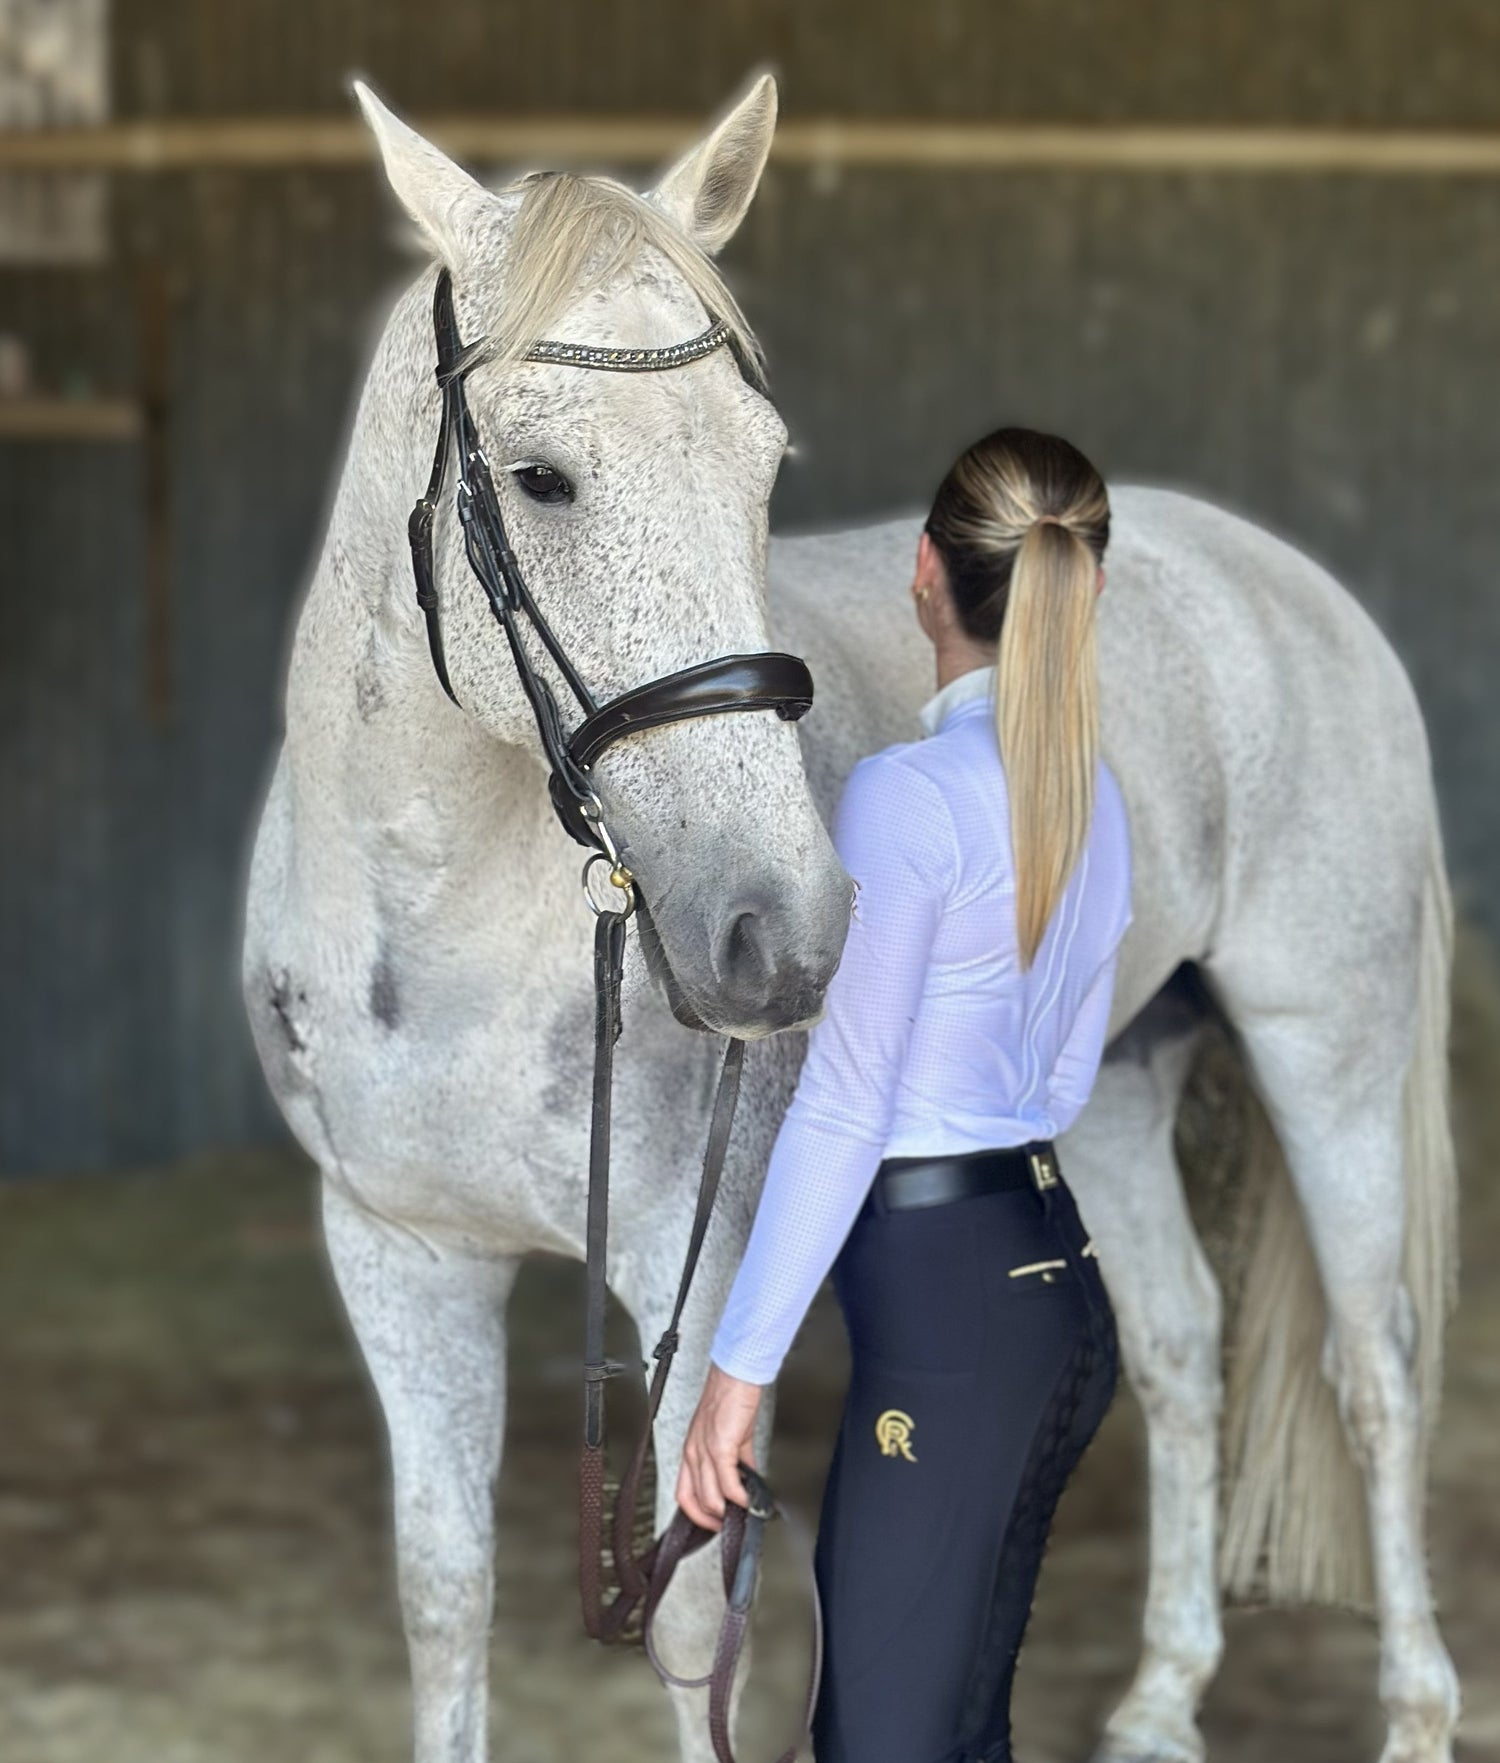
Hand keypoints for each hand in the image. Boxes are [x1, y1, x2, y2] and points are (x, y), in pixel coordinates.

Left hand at [677, 1362, 764, 1530]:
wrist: (737, 1375)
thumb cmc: (730, 1397)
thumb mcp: (729, 1434)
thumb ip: (736, 1460)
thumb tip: (745, 1480)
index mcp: (692, 1450)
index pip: (684, 1492)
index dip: (696, 1513)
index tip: (713, 1522)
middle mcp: (693, 1452)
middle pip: (693, 1499)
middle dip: (711, 1519)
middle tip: (727, 1526)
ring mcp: (704, 1450)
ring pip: (709, 1496)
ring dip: (727, 1512)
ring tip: (741, 1515)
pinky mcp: (721, 1446)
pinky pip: (728, 1483)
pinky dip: (739, 1497)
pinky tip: (749, 1500)